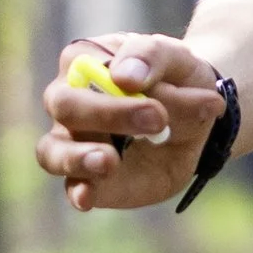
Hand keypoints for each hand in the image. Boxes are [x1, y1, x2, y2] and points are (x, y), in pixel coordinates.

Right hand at [37, 33, 225, 211]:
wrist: (199, 117)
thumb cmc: (178, 77)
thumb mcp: (176, 57)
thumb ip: (151, 56)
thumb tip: (125, 76)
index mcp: (84, 61)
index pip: (77, 66)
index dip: (111, 84)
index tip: (157, 107)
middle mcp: (69, 100)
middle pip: (64, 106)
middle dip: (106, 115)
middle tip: (157, 121)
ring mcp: (73, 142)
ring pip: (52, 150)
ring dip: (78, 157)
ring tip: (110, 161)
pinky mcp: (88, 177)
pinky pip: (72, 187)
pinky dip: (77, 192)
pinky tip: (86, 197)